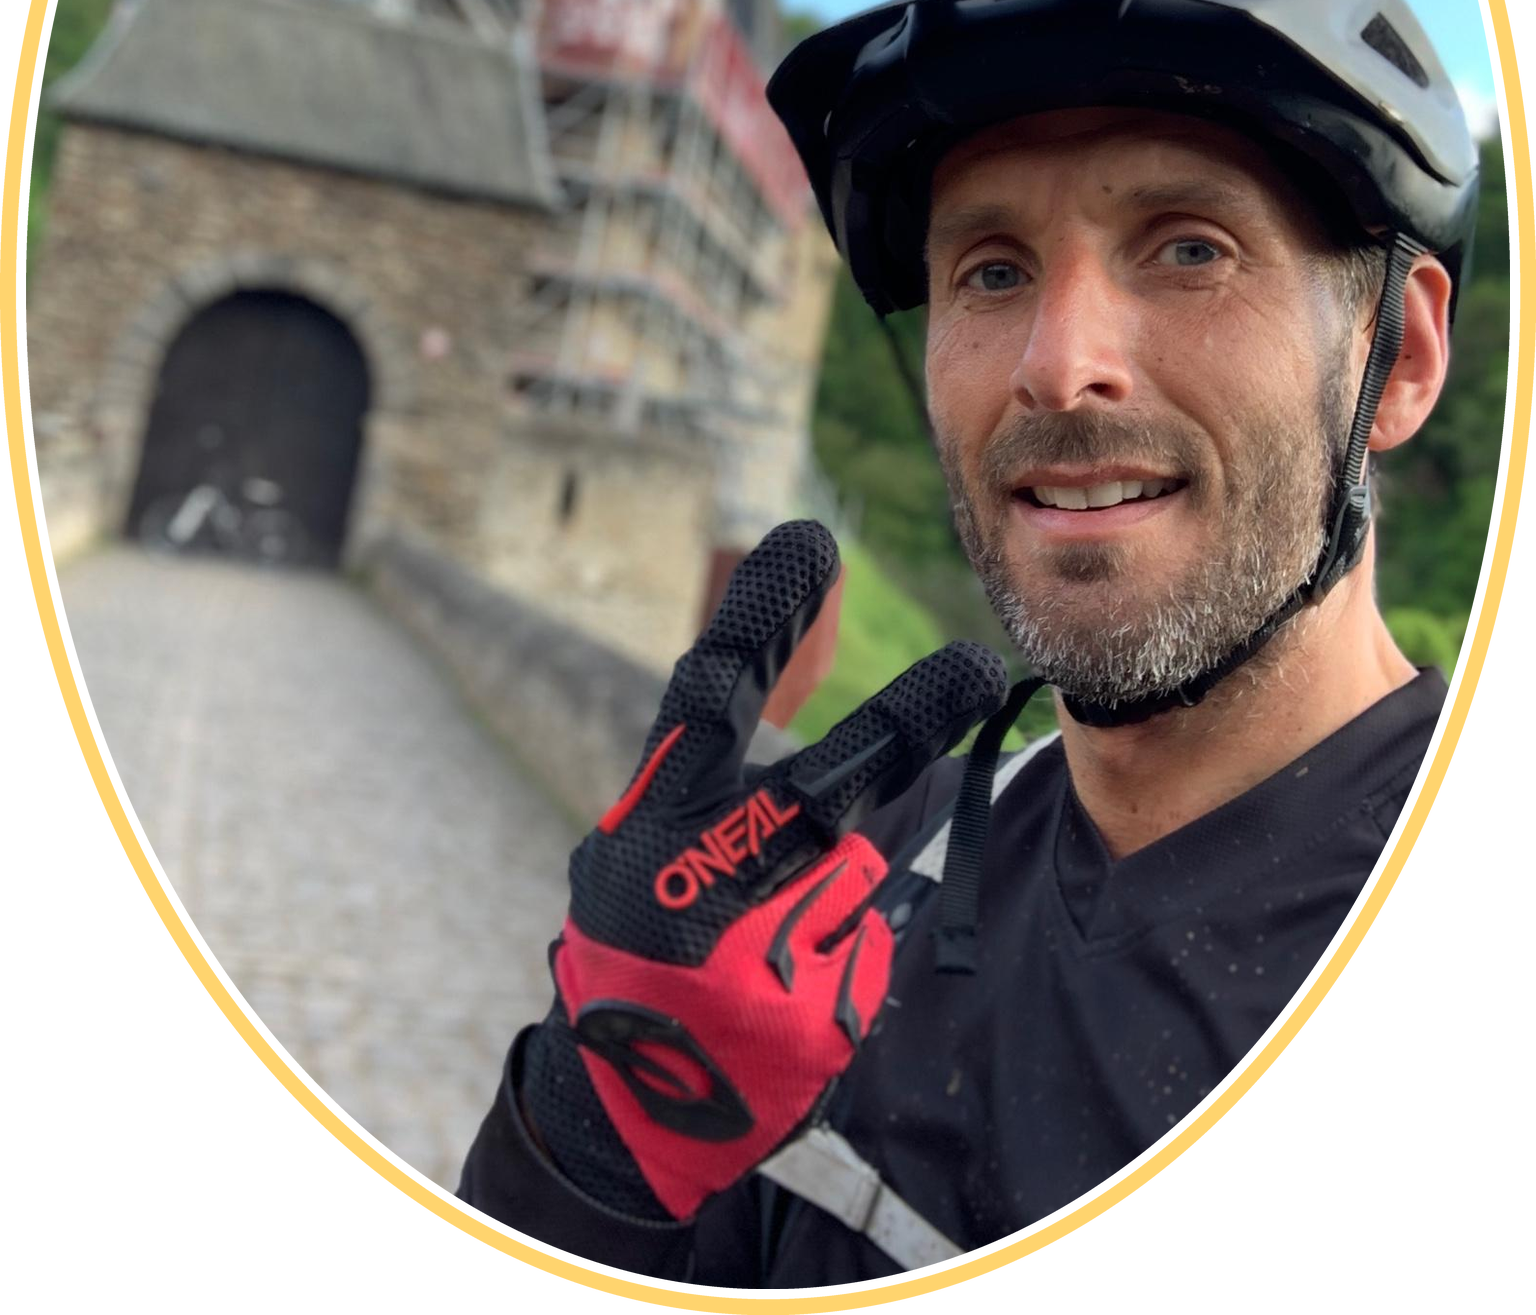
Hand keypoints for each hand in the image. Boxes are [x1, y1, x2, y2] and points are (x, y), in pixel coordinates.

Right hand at [521, 519, 1006, 1220]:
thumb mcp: (648, 838)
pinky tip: (813, 952)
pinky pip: (872, 941)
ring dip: (890, 834)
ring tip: (878, 824)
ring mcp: (766, 955)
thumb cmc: (641, 931)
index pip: (711, 694)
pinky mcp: (816, 1019)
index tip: (814, 541)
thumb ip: (725, 757)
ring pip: (869, 867)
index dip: (761, 614)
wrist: (621, 1099)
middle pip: (827, 785)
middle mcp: (708, 877)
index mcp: (654, 818)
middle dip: (904, 723)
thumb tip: (823, 650)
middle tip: (973, 666)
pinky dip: (855, 929)